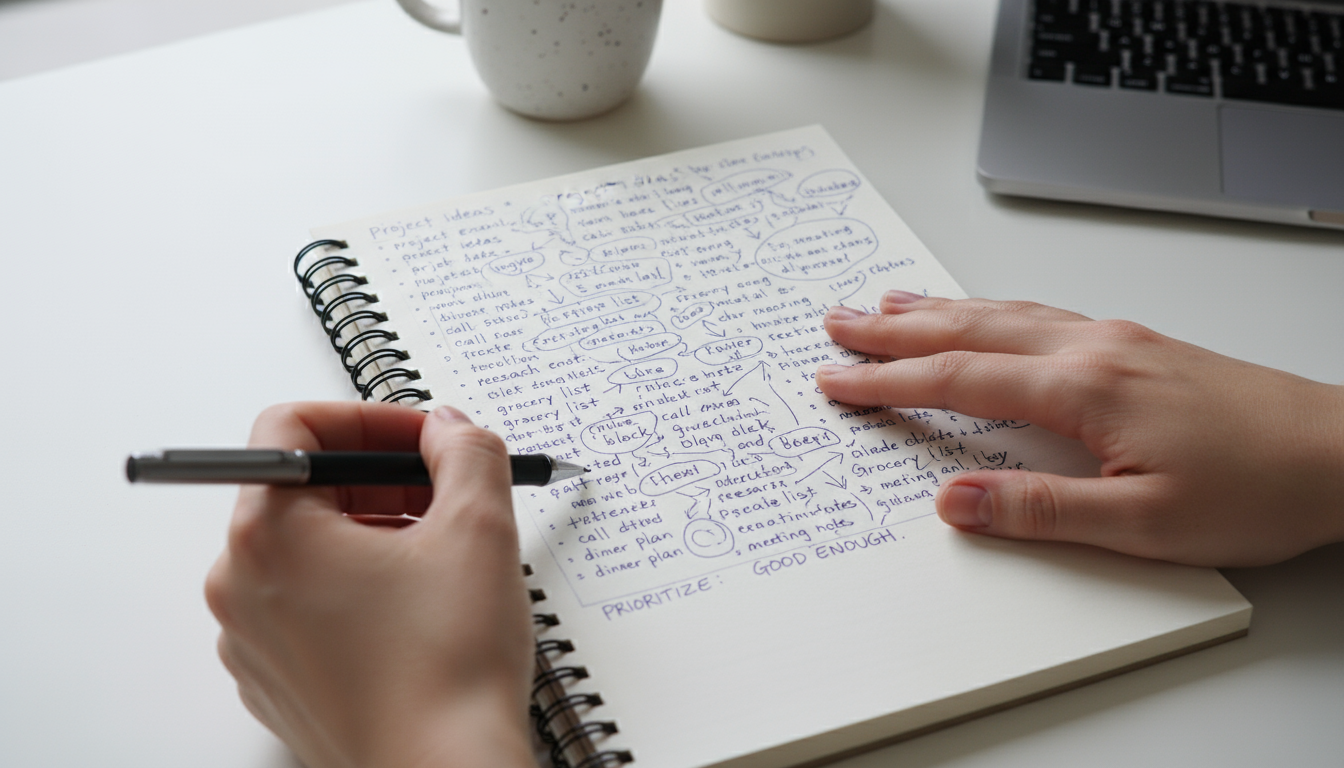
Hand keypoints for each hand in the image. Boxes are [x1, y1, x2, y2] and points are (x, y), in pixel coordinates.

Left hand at [205, 403, 534, 767]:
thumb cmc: (448, 670)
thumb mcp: (478, 528)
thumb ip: (465, 452)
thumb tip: (448, 429)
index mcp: (269, 536)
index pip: (291, 429)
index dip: (367, 419)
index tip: (420, 440)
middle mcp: (240, 586)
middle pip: (300, 491)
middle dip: (379, 479)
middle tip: (445, 494)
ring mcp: (251, 641)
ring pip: (306, 551)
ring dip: (372, 533)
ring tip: (440, 558)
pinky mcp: (276, 681)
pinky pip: (306, 607)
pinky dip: (357, 589)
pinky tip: (418, 610)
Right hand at [817, 291, 1343, 566]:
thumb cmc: (1258, 487)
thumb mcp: (1145, 524)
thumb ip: (1041, 512)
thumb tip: (955, 502)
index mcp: (1083, 388)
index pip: (959, 380)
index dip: (888, 382)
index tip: (837, 383)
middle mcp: (1092, 348)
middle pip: (968, 330)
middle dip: (892, 328)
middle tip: (836, 323)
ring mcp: (1115, 339)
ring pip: (1002, 313)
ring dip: (936, 309)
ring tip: (885, 303)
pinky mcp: (1136, 345)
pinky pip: (1037, 314)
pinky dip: (988, 309)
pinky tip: (983, 312)